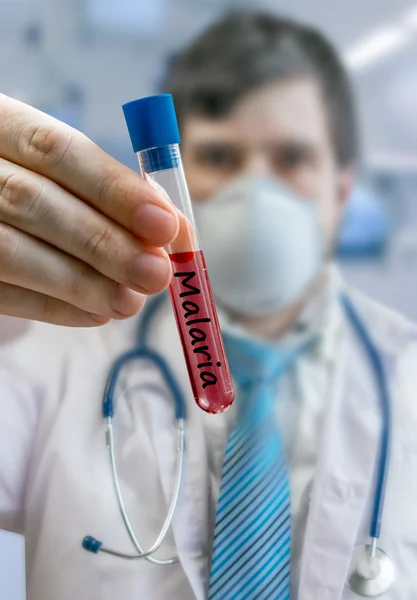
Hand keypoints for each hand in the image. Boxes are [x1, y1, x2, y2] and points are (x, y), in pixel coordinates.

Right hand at [0, 94, 178, 326]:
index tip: (164, 224)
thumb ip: (106, 187)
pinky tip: (96, 313)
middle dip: (102, 242)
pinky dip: (52, 307)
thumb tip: (172, 225)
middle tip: (156, 273)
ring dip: (81, 282)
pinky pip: (1, 293)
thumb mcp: (58, 165)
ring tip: (130, 302)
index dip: (113, 189)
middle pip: (31, 202)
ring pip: (10, 252)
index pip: (54, 149)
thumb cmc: (34, 180)